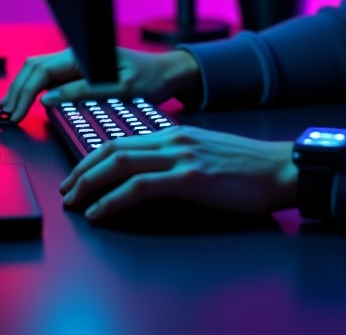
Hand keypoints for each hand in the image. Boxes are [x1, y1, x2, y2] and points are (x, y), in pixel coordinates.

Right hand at [0, 46, 200, 122]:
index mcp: (84, 55)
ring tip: (9, 108)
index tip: (16, 113)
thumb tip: (49, 98)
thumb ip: (83, 92)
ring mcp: (78, 62)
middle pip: (35, 68)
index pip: (41, 70)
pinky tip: (26, 100)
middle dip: (17, 90)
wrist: (167, 73)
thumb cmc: (150, 78)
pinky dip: (34, 89)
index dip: (24, 92)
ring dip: (22, 88)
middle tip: (7, 114)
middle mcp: (78, 55)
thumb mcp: (119, 90)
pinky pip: (51, 77)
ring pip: (39, 71)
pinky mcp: (82, 70)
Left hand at [59, 126, 297, 220]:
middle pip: (114, 147)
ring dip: (90, 183)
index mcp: (177, 133)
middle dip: (82, 169)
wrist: (280, 167)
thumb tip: (151, 179)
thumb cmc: (248, 167)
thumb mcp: (206, 156)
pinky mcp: (190, 177)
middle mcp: (174, 139)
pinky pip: (140, 187)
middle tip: (66, 190)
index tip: (77, 173)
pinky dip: (114, 200)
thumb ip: (178, 161)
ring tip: (75, 202)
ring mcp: (181, 156)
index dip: (94, 156)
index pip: (123, 139)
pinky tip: (101, 212)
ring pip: (121, 163)